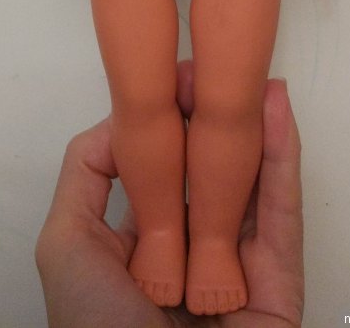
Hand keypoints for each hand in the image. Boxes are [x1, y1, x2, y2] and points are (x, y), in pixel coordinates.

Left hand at [35, 62, 303, 326]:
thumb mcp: (65, 245)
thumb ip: (86, 175)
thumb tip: (123, 122)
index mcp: (138, 245)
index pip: (159, 169)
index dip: (167, 121)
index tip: (173, 75)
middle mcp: (188, 250)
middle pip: (208, 170)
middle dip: (211, 116)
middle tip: (216, 66)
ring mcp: (237, 266)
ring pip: (249, 184)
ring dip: (254, 128)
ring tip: (255, 75)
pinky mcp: (279, 283)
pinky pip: (282, 215)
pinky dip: (284, 162)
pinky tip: (280, 114)